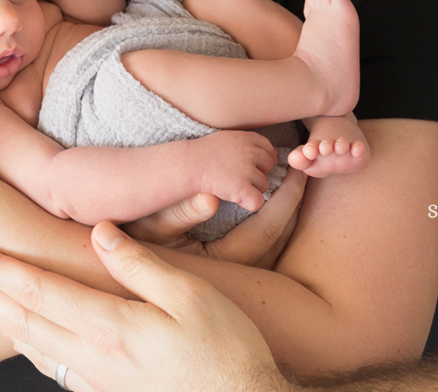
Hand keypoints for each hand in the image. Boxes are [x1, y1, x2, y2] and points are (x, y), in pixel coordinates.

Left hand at [0, 221, 287, 391]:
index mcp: (109, 325)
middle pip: (25, 318)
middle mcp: (94, 356)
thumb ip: (139, 264)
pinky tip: (25, 340)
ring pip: (36, 346)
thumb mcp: (190, 297)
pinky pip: (57, 368)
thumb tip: (99, 232)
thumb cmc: (226, 351)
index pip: (39, 289)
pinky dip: (31, 349)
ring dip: (0, 319)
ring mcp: (99, 382)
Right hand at [124, 169, 305, 268]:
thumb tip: (211, 198)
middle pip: (282, 232)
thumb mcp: (156, 226)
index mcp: (229, 259)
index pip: (271, 225)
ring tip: (290, 176)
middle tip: (304, 167)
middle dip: (294, 199)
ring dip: (287, 207)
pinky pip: (268, 239)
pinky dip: (275, 215)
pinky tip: (270, 195)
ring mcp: (244, 270)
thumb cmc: (141, 244)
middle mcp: (242, 268)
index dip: (289, 196)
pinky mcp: (239, 267)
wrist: (133, 269)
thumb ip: (182, 212)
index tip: (298, 170)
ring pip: (278, 238)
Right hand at [191, 130, 276, 212]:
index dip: (267, 157)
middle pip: (268, 166)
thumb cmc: (202, 153)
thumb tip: (266, 155)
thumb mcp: (225, 138)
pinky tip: (237, 199)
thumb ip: (244, 144)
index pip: (267, 147)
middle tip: (241, 177)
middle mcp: (250, 152)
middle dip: (259, 173)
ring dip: (253, 189)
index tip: (260, 165)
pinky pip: (258, 201)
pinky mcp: (242, 188)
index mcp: (246, 138)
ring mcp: (247, 170)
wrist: (188, 165)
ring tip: (234, 186)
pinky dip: (249, 203)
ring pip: (264, 185)